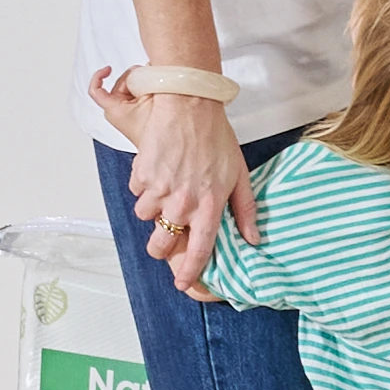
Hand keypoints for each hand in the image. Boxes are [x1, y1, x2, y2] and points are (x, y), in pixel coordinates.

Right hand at [101, 73, 251, 294]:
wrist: (189, 104)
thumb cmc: (216, 137)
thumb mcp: (239, 174)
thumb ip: (246, 209)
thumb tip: (253, 239)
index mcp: (209, 206)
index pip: (199, 250)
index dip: (190, 272)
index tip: (183, 284)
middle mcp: (182, 203)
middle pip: (160, 245)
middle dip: (159, 246)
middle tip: (163, 235)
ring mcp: (160, 189)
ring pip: (144, 216)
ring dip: (151, 207)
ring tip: (164, 189)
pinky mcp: (142, 174)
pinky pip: (137, 190)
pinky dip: (143, 185)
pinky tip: (157, 169)